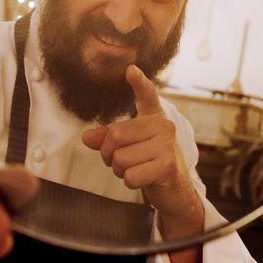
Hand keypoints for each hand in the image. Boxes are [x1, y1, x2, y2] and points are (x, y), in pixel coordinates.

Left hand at [81, 65, 203, 233]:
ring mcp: (168, 145)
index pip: (147, 95)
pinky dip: (130, 182)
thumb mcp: (128, 149)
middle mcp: (164, 127)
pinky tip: (144, 180)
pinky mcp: (168, 165)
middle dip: (109, 155)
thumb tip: (87, 137)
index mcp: (154, 118)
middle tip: (121, 162)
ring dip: (120, 171)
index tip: (130, 70)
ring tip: (136, 171)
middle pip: (115, 136)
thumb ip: (107, 140)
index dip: (139, 82)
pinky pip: (130, 175)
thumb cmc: (149, 166)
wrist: (175, 192)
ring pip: (120, 158)